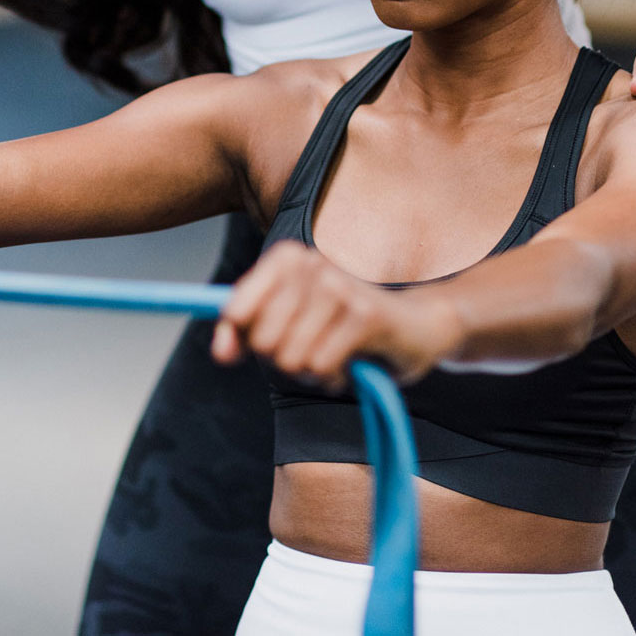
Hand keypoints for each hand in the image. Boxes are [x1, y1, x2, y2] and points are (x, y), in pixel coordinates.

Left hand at [211, 241, 460, 389]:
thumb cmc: (341, 325)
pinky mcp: (365, 315)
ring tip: (332, 354)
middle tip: (311, 348)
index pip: (234, 312)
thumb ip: (244, 334)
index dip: (245, 340)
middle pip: (261, 341)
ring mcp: (338, 287)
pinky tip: (350, 362)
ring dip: (310, 371)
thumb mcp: (287, 324)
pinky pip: (320, 366)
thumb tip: (220, 353)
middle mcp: (311, 264)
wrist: (415, 326)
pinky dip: (331, 378)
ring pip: (290, 358)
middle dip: (282, 359)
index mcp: (286, 258)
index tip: (266, 342)